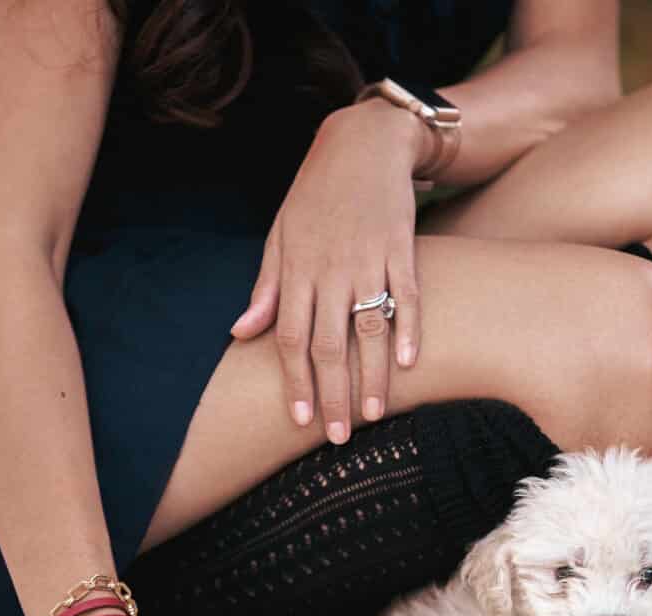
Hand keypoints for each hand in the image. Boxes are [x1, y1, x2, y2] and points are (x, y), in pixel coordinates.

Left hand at [230, 100, 432, 443]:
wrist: (363, 142)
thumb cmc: (316, 194)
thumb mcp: (281, 234)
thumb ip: (267, 287)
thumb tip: (241, 333)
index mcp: (296, 270)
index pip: (289, 337)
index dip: (294, 382)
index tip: (300, 421)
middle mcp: (330, 269)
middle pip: (328, 345)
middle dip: (331, 395)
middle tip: (337, 437)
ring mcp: (368, 260)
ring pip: (369, 330)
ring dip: (371, 377)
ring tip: (372, 416)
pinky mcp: (402, 248)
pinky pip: (407, 296)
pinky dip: (410, 330)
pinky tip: (409, 365)